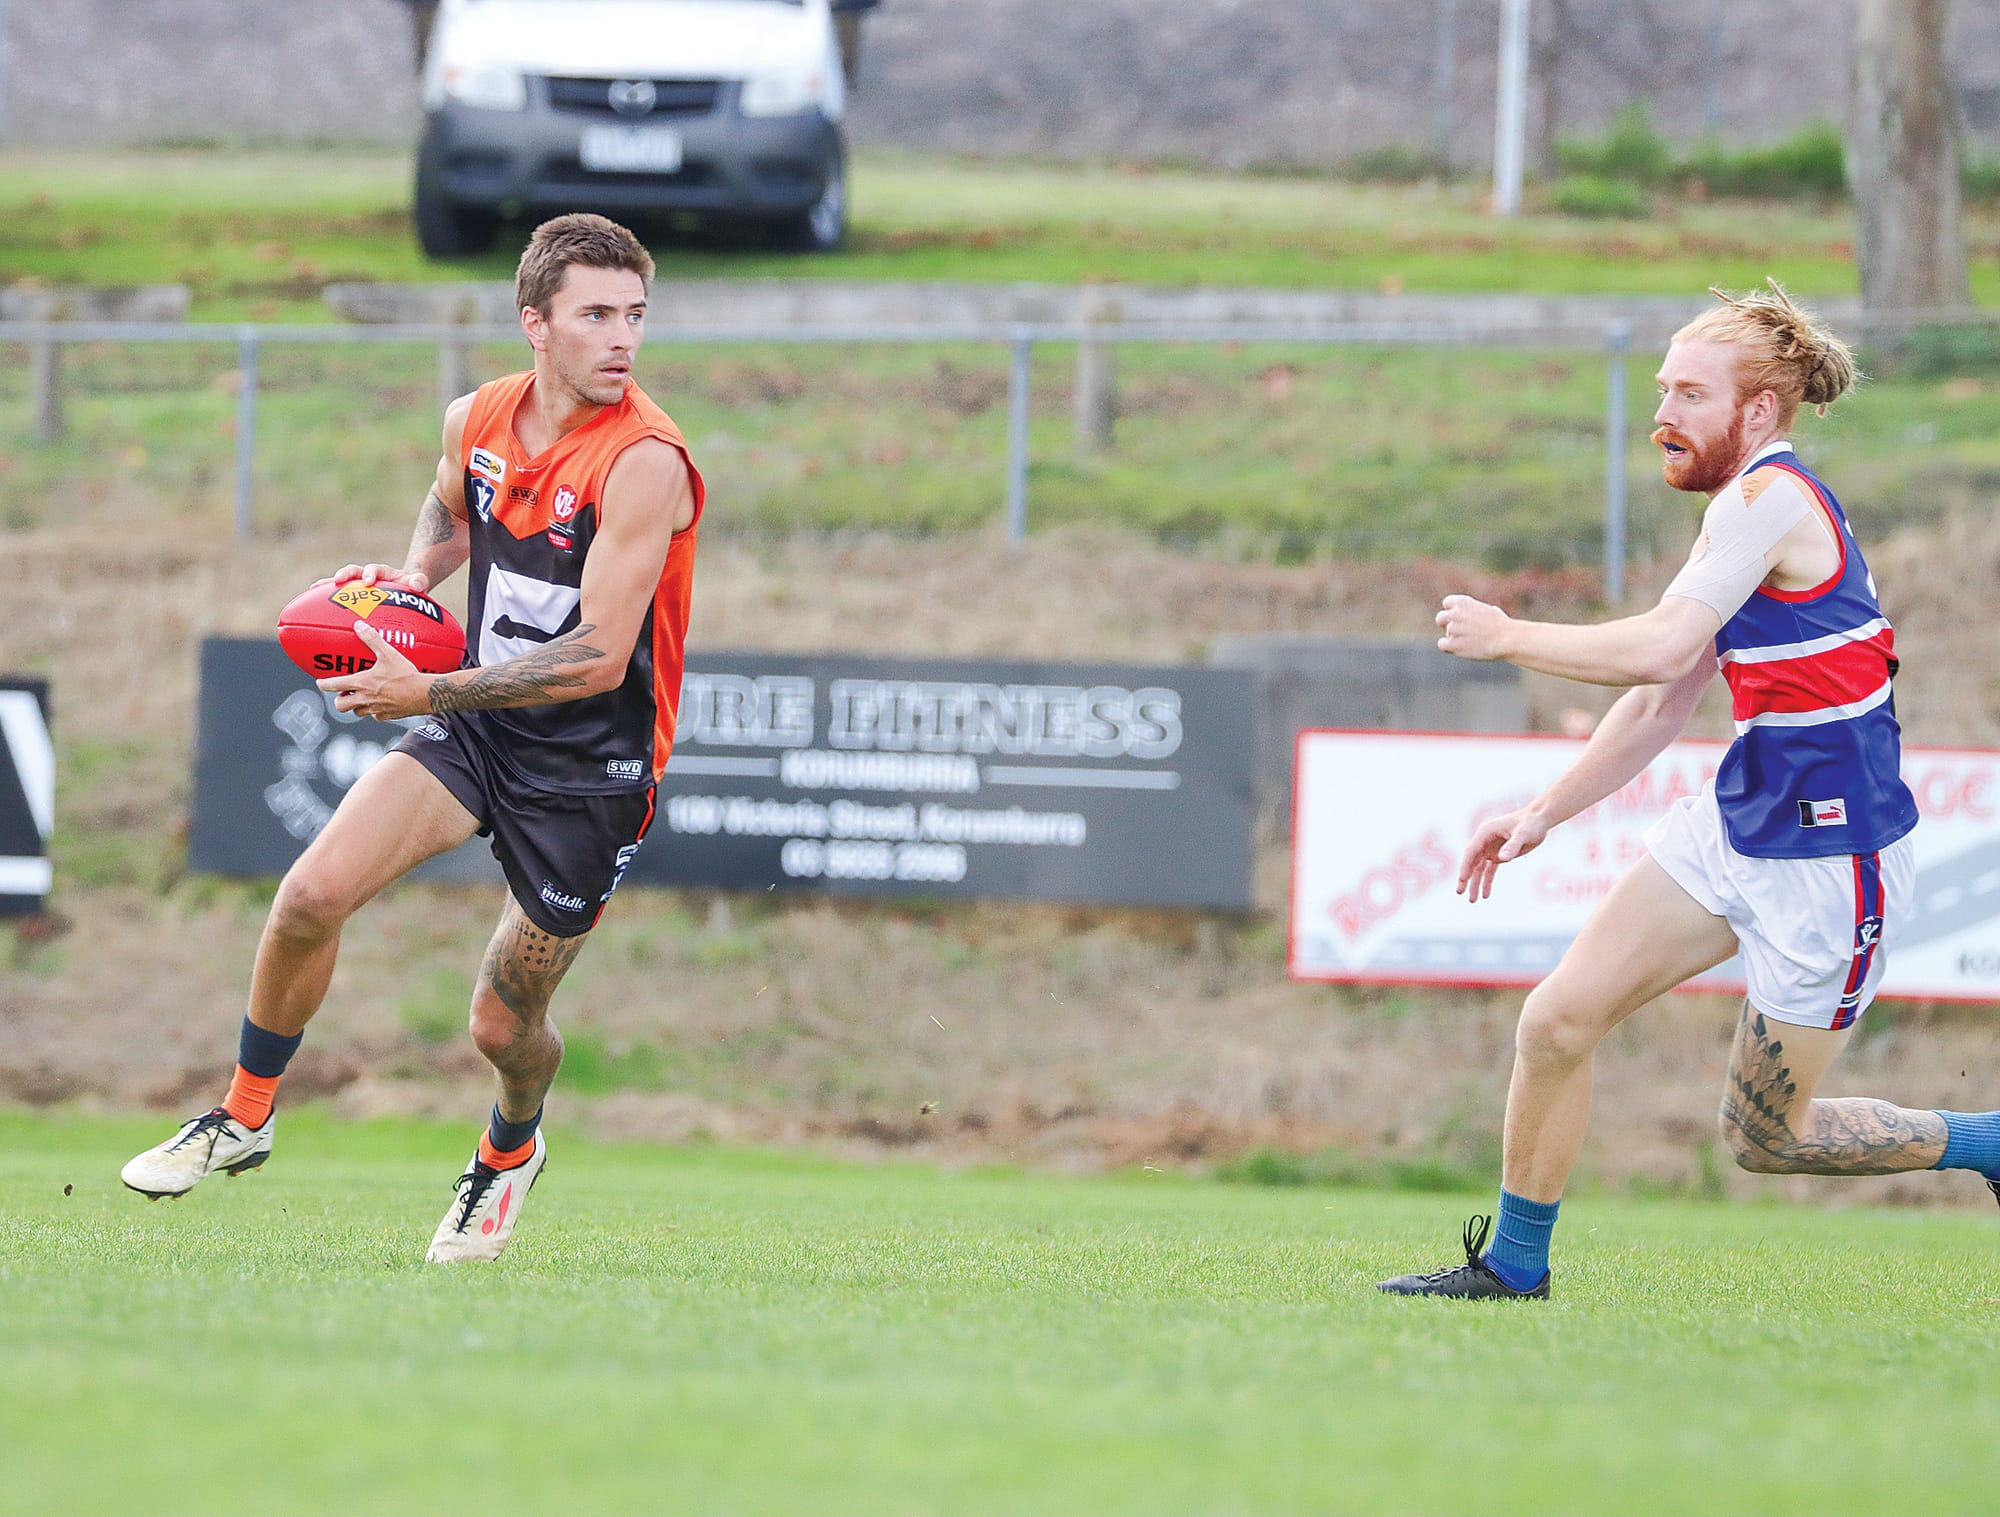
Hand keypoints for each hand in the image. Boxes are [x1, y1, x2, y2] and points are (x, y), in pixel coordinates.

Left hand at [315, 622, 435, 720]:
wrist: (424, 694)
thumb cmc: (406, 674)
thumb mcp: (389, 654)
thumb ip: (372, 639)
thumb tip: (359, 625)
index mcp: (362, 683)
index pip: (334, 686)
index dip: (323, 684)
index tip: (320, 683)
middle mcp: (365, 698)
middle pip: (341, 705)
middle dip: (339, 700)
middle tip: (344, 692)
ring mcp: (375, 709)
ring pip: (357, 712)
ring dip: (356, 705)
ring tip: (362, 697)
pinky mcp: (387, 716)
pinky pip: (375, 715)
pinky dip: (374, 710)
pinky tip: (381, 703)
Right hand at [321, 563, 432, 593]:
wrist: (405, 588)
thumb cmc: (411, 587)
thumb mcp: (418, 583)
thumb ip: (419, 581)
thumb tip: (417, 584)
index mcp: (382, 572)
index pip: (375, 569)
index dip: (370, 574)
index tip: (368, 583)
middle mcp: (367, 575)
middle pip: (353, 570)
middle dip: (345, 574)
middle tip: (338, 580)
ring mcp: (358, 584)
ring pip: (341, 580)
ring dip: (328, 583)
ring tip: (314, 588)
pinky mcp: (353, 594)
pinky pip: (337, 594)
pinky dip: (325, 596)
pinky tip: (313, 603)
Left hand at [1436, 594, 1512, 660]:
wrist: (1507, 639)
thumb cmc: (1502, 626)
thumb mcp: (1490, 610)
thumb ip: (1478, 611)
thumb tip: (1488, 611)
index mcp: (1463, 602)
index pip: (1447, 603)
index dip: (1452, 611)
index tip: (1460, 618)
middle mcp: (1455, 613)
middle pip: (1440, 618)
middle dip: (1447, 624)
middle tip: (1459, 631)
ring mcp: (1453, 628)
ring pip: (1446, 633)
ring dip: (1454, 637)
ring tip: (1470, 641)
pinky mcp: (1453, 643)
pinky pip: (1442, 645)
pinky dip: (1449, 647)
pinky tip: (1461, 648)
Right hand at [1457, 806, 1549, 902]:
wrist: (1539, 820)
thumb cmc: (1531, 823)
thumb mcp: (1523, 834)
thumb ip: (1512, 846)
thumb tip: (1502, 859)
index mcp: (1485, 832)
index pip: (1472, 851)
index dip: (1466, 865)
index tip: (1463, 879)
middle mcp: (1485, 841)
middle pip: (1472, 862)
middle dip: (1466, 878)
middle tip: (1459, 892)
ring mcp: (1491, 849)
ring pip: (1479, 869)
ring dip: (1475, 883)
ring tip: (1472, 900)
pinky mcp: (1499, 855)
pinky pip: (1490, 871)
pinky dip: (1487, 882)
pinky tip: (1486, 895)